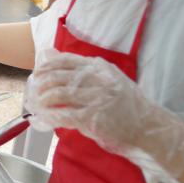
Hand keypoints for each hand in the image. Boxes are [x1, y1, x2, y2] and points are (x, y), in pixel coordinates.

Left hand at [25, 50, 183, 176]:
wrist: (150, 128)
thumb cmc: (126, 105)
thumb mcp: (108, 79)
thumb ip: (81, 68)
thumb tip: (48, 53)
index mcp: (100, 68)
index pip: (65, 61)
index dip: (47, 66)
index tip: (37, 72)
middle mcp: (97, 80)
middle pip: (58, 77)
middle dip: (41, 84)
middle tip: (33, 91)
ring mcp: (96, 99)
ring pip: (58, 94)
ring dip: (43, 100)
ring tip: (38, 104)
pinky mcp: (93, 118)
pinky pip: (64, 115)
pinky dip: (51, 116)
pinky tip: (45, 118)